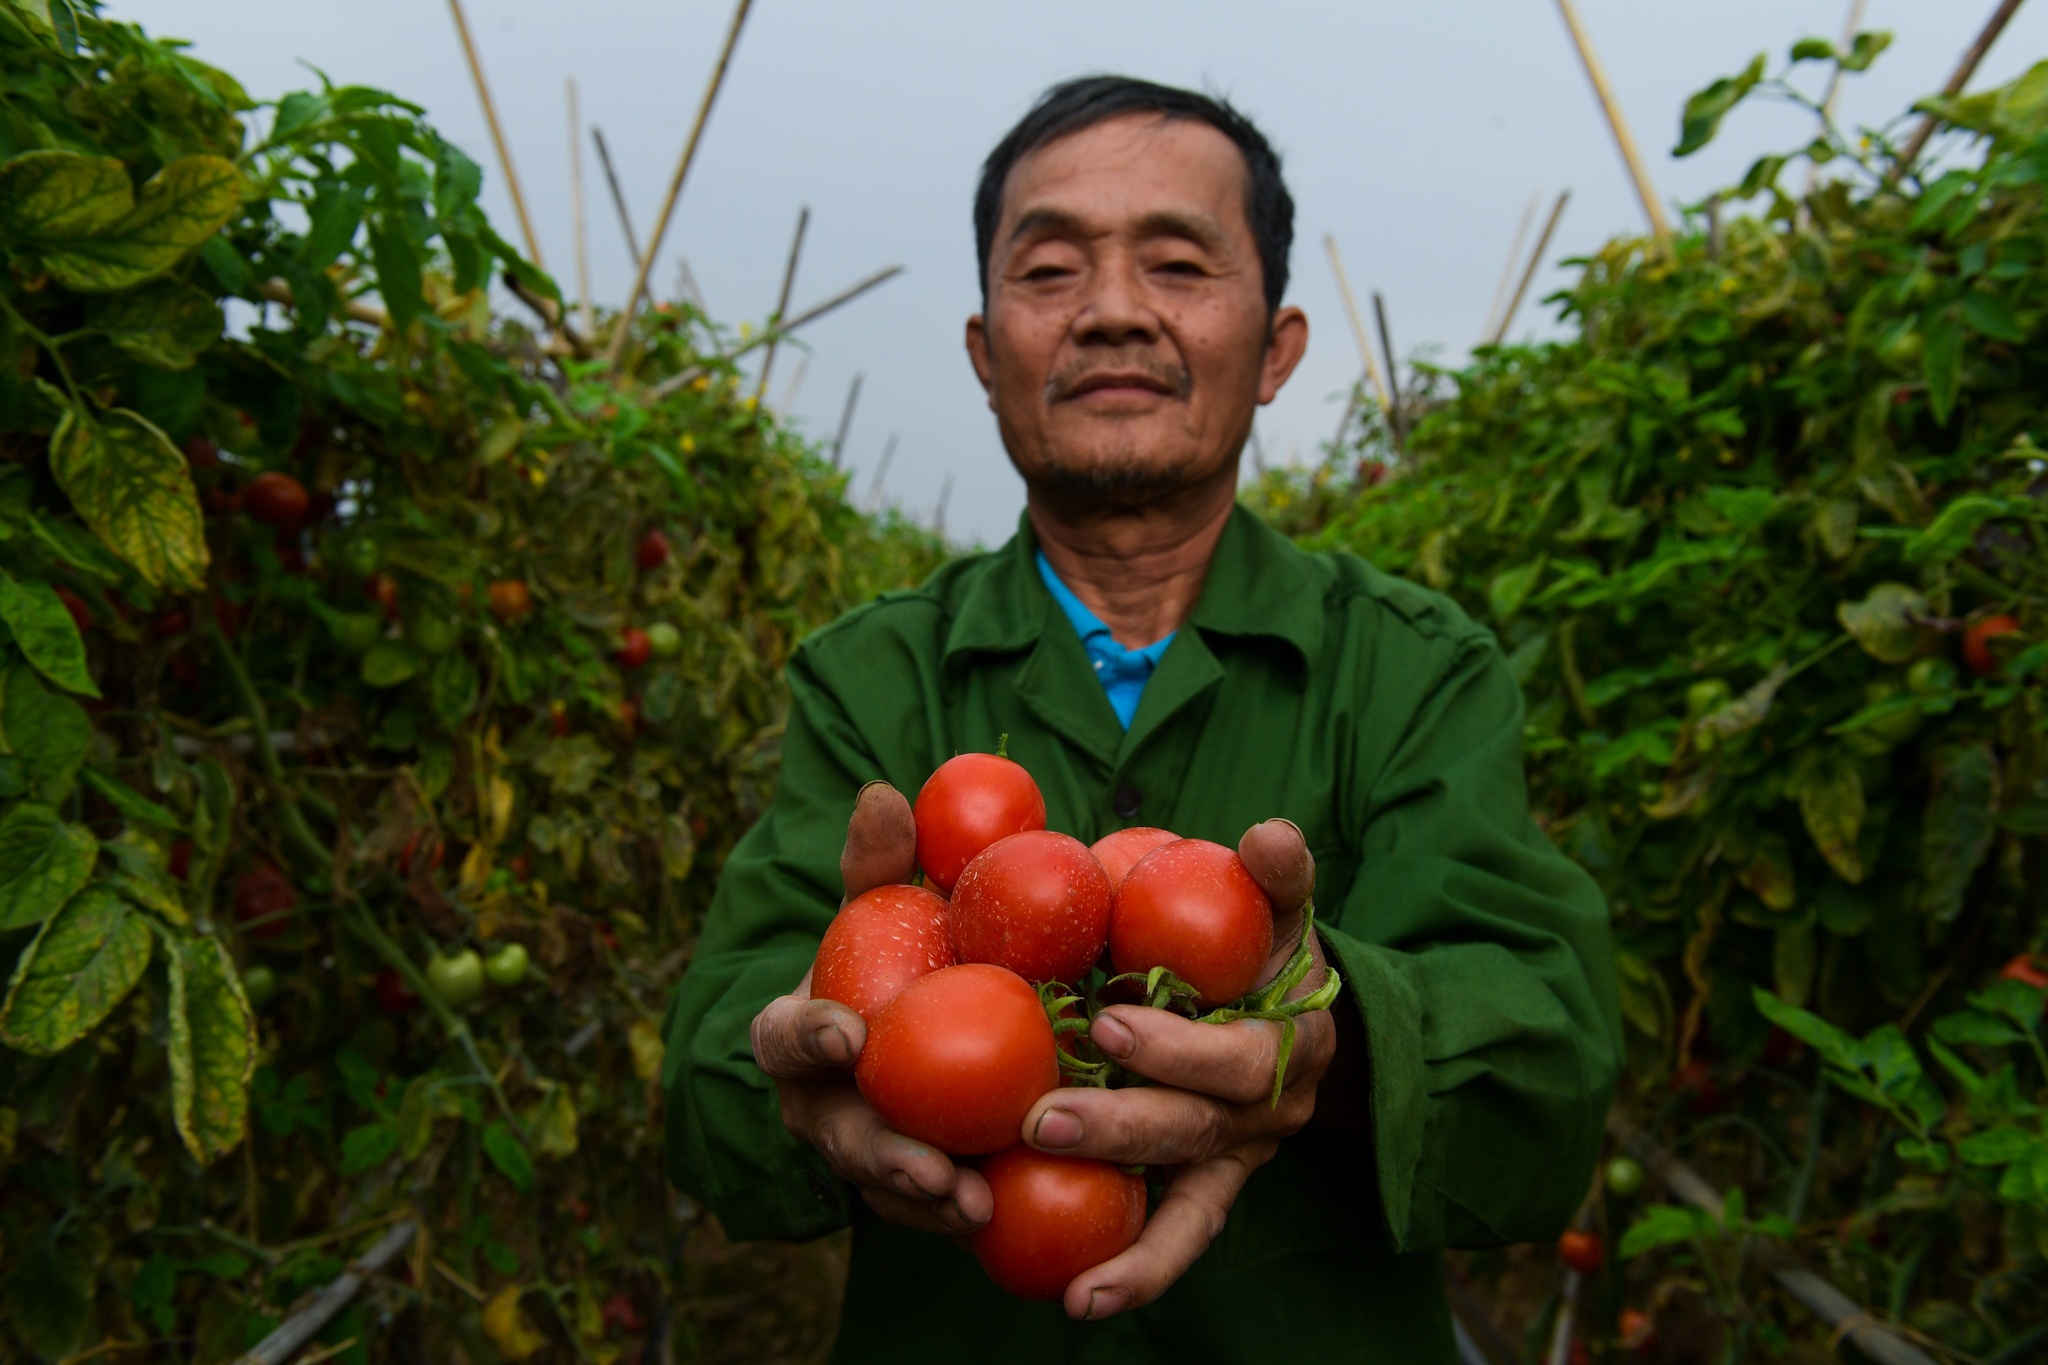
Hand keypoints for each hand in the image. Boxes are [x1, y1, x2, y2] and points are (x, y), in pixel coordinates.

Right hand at [748, 782, 993, 1234]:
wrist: (901, 1032)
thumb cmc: (887, 960)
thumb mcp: (878, 910)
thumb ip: (878, 863)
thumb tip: (884, 792)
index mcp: (795, 1036)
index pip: (785, 1039)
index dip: (809, 1039)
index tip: (849, 1036)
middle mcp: (816, 1104)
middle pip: (839, 1137)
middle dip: (882, 1158)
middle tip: (934, 1169)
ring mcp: (855, 1157)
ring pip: (883, 1190)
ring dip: (927, 1204)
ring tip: (976, 1208)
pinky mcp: (901, 1195)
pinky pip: (927, 1216)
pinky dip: (960, 1221)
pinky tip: (1009, 1219)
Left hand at [1020, 818, 1332, 1321]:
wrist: (1304, 1015)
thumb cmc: (1268, 947)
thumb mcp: (1280, 908)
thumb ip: (1276, 875)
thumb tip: (1268, 835)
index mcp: (1281, 1040)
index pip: (1232, 1055)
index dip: (1176, 1048)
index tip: (1107, 1026)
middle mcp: (1265, 1113)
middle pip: (1195, 1130)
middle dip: (1121, 1129)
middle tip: (1039, 1118)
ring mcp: (1238, 1159)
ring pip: (1188, 1204)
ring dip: (1130, 1241)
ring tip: (1069, 1279)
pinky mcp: (1208, 1190)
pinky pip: (1177, 1241)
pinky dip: (1137, 1275)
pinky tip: (1075, 1303)